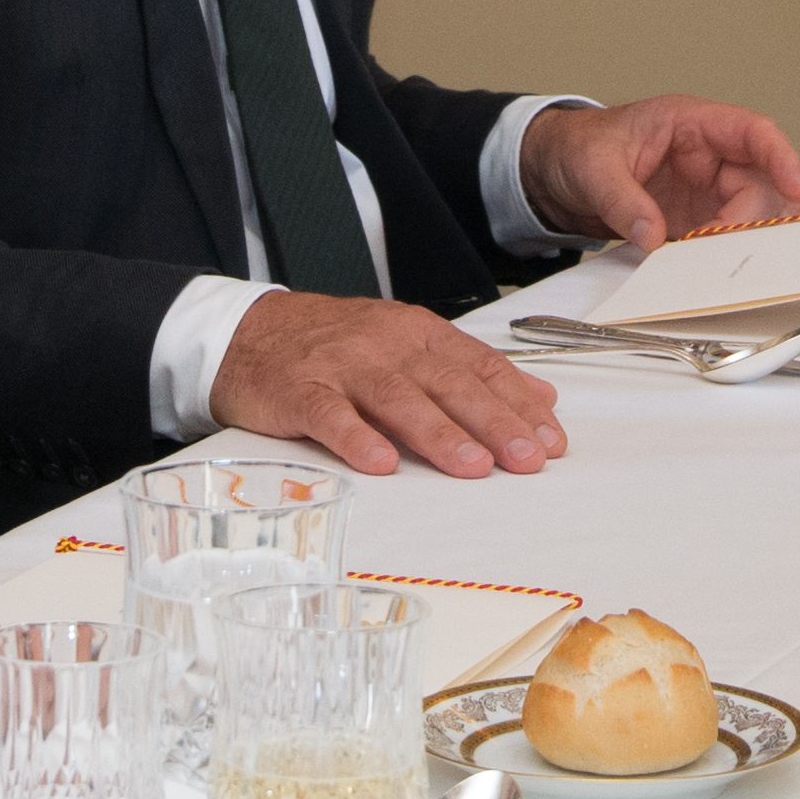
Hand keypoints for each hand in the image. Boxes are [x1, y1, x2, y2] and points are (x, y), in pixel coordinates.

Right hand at [212, 288, 567, 481]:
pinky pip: (330, 415)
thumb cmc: (335, 347)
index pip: (479, 367)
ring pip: (397, 398)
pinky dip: (356, 438)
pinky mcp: (299, 391)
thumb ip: (471, 371)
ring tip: (473, 465)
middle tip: (527, 459)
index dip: (517, 404)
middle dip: (492, 422)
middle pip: (447, 383)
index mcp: (418, 334)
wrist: (248, 333)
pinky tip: (381, 463)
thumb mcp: (406, 345)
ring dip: (438, 433)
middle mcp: (385, 345)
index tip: (550, 441)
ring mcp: (342, 367)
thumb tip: (540, 399)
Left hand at [520, 94, 799, 250]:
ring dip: (741, 240)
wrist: (556, 173)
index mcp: (692, 124)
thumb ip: (621, 199)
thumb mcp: (593, 167)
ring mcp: (704, 191)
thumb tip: (651, 233)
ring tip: (723, 265)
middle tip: (730, 246)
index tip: (794, 187)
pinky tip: (709, 274)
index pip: (753, 132)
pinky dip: (719, 257)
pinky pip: (720, 239)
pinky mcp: (694, 221)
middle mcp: (708, 157)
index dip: (781, 157)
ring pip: (747, 215)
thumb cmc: (579, 148)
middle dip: (754, 216)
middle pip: (758, 184)